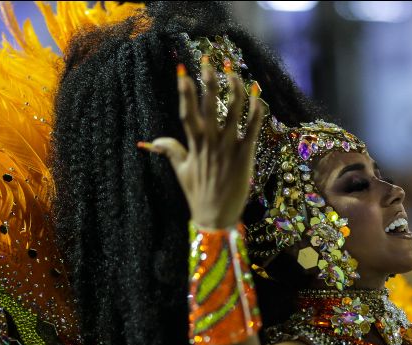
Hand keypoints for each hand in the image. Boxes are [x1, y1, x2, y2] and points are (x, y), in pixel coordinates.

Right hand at [139, 61, 264, 228]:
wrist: (215, 217)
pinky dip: (256, 111)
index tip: (182, 70)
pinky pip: (253, 128)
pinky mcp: (245, 156)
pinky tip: (258, 96)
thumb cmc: (198, 195)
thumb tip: (153, 141)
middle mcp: (210, 142)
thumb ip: (171, 151)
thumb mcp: (181, 171)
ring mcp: (228, 147)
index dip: (184, 90)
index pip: (187, 111)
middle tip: (208, 61)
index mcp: (193, 144)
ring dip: (235, 89)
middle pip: (209, 104)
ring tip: (235, 72)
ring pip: (233, 111)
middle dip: (209, 80)